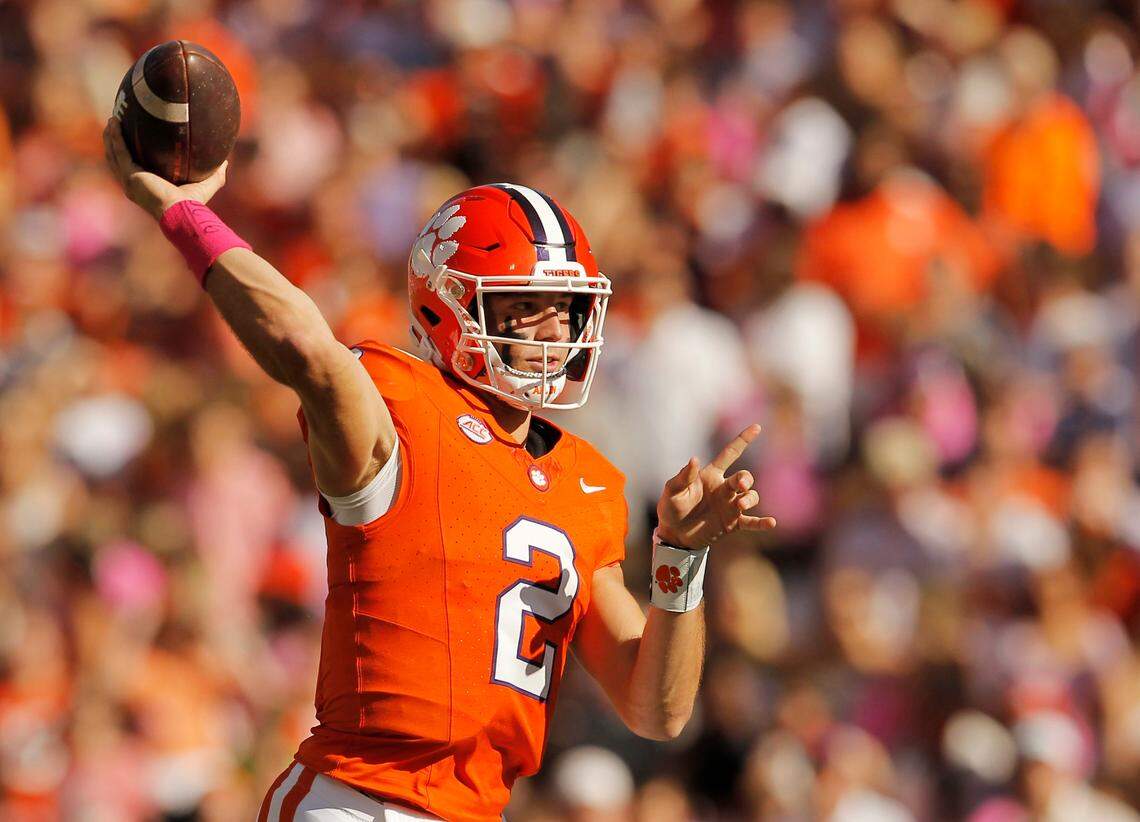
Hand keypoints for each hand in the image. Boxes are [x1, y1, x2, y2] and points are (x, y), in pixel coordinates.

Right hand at [102, 117, 227, 220]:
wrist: (182, 213)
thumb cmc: (194, 205)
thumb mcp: (206, 185)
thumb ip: (215, 174)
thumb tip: (226, 161)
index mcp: (147, 187)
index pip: (134, 169)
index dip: (130, 155)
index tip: (131, 140)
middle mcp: (134, 186)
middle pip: (119, 161)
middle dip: (115, 144)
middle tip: (116, 126)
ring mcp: (130, 182)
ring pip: (114, 155)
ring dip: (111, 138)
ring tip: (112, 121)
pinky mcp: (130, 177)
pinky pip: (119, 153)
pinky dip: (115, 138)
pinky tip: (114, 124)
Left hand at [656, 424, 775, 548]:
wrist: (674, 534)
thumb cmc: (671, 507)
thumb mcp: (672, 490)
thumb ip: (683, 476)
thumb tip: (694, 459)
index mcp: (711, 475)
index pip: (730, 454)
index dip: (743, 440)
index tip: (756, 427)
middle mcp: (724, 488)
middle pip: (744, 477)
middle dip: (746, 479)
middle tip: (740, 485)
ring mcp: (730, 506)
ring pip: (751, 496)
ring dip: (750, 499)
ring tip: (741, 505)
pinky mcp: (732, 524)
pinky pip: (751, 522)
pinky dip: (761, 522)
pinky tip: (771, 523)